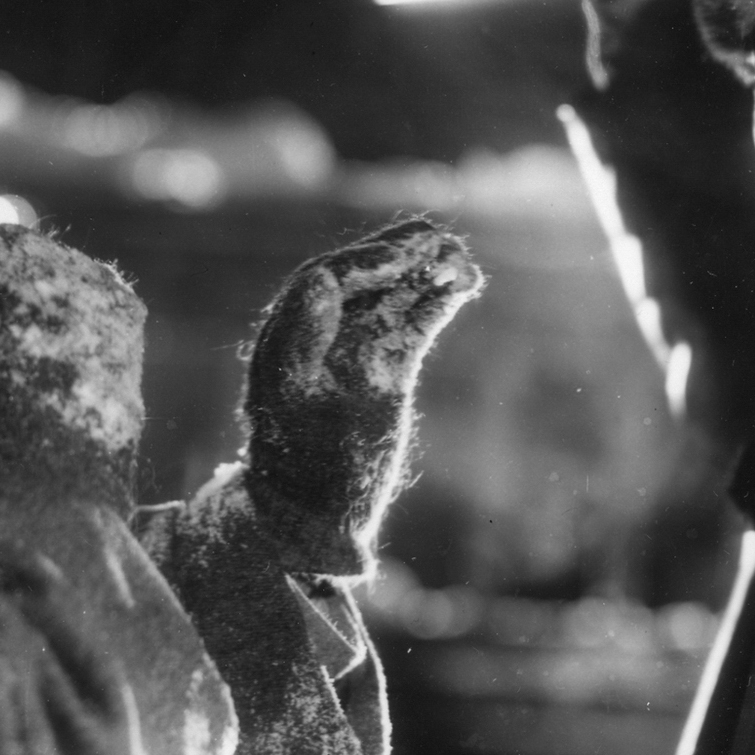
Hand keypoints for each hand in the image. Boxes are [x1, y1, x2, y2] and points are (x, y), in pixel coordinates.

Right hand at [0, 222, 145, 503]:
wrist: (50, 510)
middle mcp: (57, 286)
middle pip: (18, 243)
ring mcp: (101, 309)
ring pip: (60, 264)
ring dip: (32, 269)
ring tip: (7, 295)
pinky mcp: (128, 338)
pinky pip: (98, 294)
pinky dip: (71, 295)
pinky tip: (51, 317)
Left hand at [241, 219, 481, 552]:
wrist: (314, 515)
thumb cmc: (300, 467)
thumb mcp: (294, 405)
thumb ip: (303, 343)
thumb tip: (319, 281)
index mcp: (290, 339)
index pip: (326, 281)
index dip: (364, 263)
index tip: (399, 258)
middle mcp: (323, 336)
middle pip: (364, 278)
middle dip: (398, 254)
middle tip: (435, 239)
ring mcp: (359, 350)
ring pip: (395, 294)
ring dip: (425, 270)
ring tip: (459, 258)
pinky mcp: (388, 368)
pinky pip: (415, 322)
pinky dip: (438, 300)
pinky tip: (464, 282)